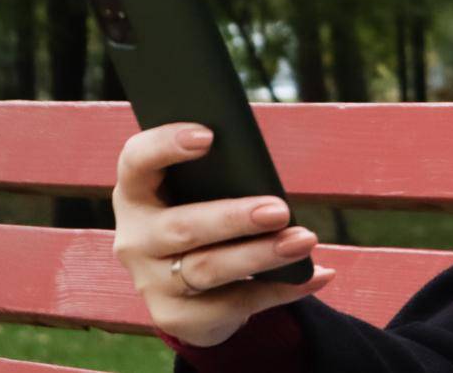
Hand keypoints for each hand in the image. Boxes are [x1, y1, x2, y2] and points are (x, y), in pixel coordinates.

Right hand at [111, 123, 335, 346]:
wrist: (187, 291)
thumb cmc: (204, 218)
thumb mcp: (202, 195)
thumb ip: (221, 177)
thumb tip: (266, 174)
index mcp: (138, 193)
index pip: (136, 162)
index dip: (165, 145)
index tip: (208, 135)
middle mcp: (136, 239)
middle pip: (182, 227)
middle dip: (234, 218)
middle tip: (280, 210)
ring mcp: (152, 282)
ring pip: (208, 269)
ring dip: (262, 255)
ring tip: (304, 240)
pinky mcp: (175, 316)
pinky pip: (234, 304)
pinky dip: (281, 289)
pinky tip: (316, 275)